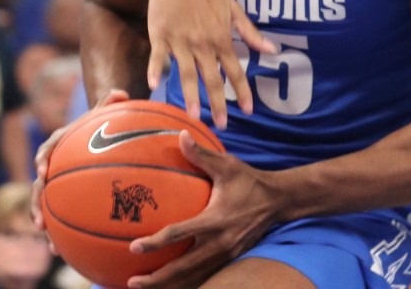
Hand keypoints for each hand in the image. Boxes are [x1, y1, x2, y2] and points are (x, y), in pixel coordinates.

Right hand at [31, 89, 129, 234]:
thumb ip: (109, 104)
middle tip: (40, 219)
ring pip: (43, 204)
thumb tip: (120, 92)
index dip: (43, 160)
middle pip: (39, 185)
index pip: (47, 150)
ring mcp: (55, 185)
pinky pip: (57, 216)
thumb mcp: (103, 115)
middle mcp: (52, 166)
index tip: (43, 170)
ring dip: (43, 221)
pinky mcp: (61, 199)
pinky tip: (61, 252)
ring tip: (48, 238)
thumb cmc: (99, 127)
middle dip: (36, 202)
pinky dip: (57, 234)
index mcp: (59, 145)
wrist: (93, 139)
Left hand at [127, 131, 279, 288]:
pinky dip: (186, 284)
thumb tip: (180, 135)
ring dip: (168, 286)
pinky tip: (170, 286)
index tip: (134, 247)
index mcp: (215, 220)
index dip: (155, 242)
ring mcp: (226, 256)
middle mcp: (219, 243)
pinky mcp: (230, 260)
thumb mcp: (227, 165)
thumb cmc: (249, 181)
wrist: (279, 201)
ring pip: (193, 278)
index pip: (179, 234)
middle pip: (183, 268)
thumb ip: (201, 154)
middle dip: (157, 279)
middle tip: (132, 282)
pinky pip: (205, 277)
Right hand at [145, 0, 275, 128]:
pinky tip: (155, 85)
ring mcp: (181, 41)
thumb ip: (250, 32)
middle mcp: (204, 44)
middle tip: (222, 125)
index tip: (250, 111)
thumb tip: (272, 49)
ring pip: (187, 73)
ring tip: (193, 116)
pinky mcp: (161, 35)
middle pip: (212, 79)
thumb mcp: (234, 10)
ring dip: (191, 95)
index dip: (243, 92)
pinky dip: (156, 70)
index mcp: (221, 39)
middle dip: (219, 104)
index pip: (235, 71)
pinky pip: (159, 56)